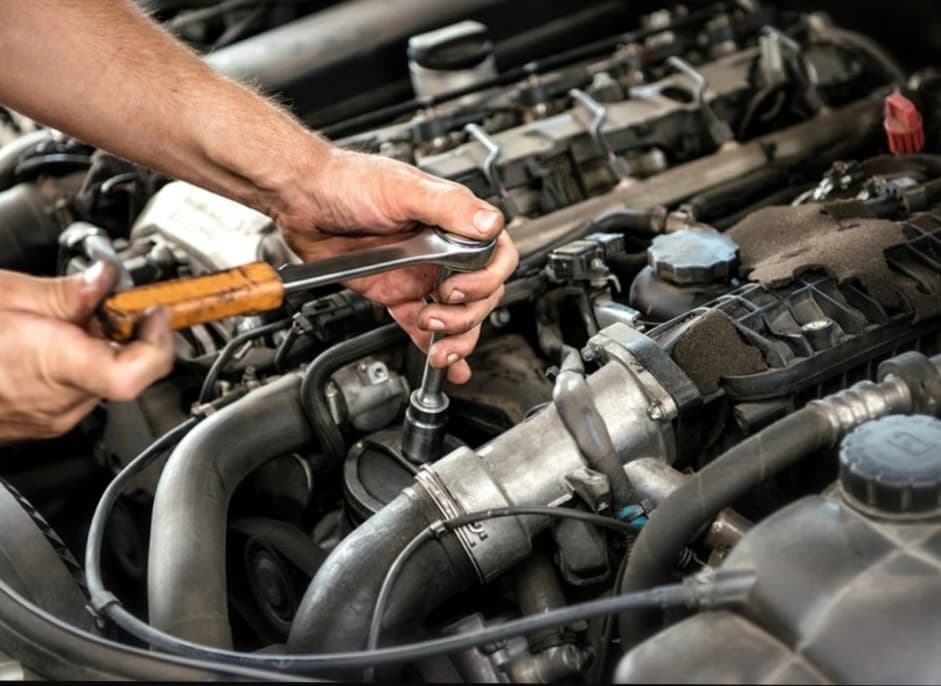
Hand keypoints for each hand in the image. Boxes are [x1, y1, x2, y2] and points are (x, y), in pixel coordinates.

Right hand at [0, 262, 173, 442]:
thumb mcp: (7, 294)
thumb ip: (66, 291)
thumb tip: (107, 278)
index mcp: (57, 365)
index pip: (140, 372)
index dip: (160, 340)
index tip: (155, 311)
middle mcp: (60, 401)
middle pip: (125, 370)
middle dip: (123, 333)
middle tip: (103, 304)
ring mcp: (49, 418)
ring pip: (100, 381)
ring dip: (97, 348)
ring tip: (63, 321)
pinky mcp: (39, 424)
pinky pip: (75, 393)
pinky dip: (75, 366)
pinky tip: (47, 343)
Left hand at [275, 147, 517, 383]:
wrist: (303, 199)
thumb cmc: (348, 181)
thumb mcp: (404, 189)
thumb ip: (450, 207)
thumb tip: (490, 225)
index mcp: (453, 222)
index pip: (496, 257)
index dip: (486, 281)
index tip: (458, 289)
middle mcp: (442, 249)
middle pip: (481, 294)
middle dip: (467, 315)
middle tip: (437, 314)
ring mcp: (420, 273)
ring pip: (457, 315)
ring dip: (456, 337)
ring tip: (438, 347)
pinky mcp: (396, 292)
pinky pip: (421, 324)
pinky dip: (432, 344)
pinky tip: (443, 363)